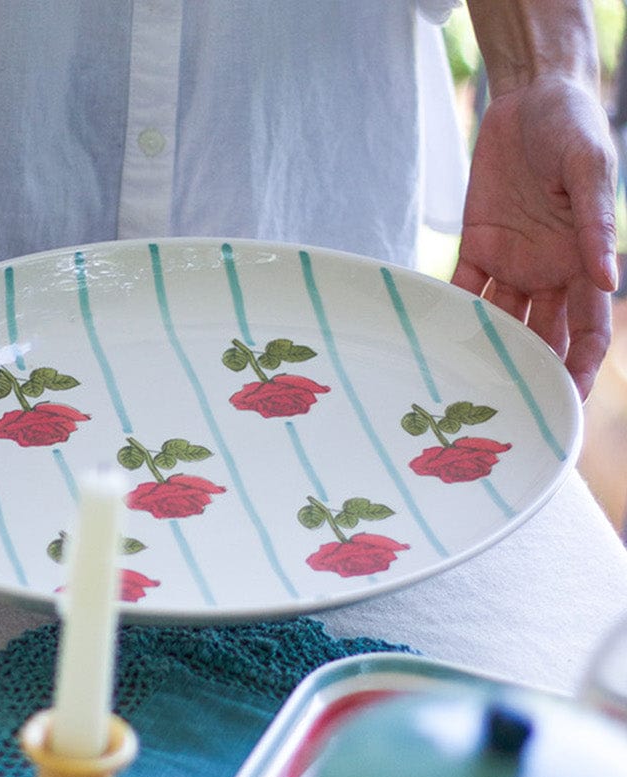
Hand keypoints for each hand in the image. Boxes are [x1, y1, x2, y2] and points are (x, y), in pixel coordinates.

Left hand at [451, 74, 618, 400]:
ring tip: (465, 393)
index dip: (579, 368)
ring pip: (500, 324)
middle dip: (528, 377)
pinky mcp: (477, 247)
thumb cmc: (574, 126)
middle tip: (508, 417)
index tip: (566, 404)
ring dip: (485, 355)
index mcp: (583, 262)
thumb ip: (596, 225)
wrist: (531, 95)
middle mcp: (549, 272)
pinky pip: (462, 290)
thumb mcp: (591, 169)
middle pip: (541, 338)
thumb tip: (608, 279)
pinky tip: (432, 345)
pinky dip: (449, 315)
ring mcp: (512, 263)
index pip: (587, 330)